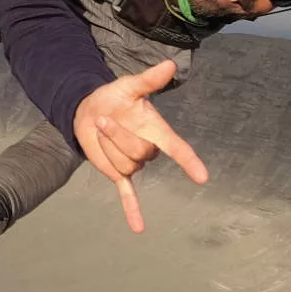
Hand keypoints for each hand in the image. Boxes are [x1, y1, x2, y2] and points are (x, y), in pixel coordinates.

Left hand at [73, 60, 207, 233]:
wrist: (89, 109)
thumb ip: (149, 79)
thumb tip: (170, 63)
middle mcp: (149, 149)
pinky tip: (138, 227)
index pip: (177, 148)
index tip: (202, 176)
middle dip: (117, 135)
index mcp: (156, 130)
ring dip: (106, 147)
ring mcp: (134, 162)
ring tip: (101, 129)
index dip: (189, 161)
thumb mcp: (129, 86)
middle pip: (139, 153)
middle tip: (103, 119)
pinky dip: (133, 211)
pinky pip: (129, 194)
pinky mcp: (119, 173)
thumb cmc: (115, 97)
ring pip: (124, 165)